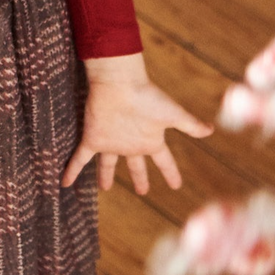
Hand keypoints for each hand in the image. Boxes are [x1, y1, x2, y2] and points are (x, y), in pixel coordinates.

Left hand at [62, 51, 212, 194]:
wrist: (120, 83)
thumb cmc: (148, 97)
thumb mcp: (173, 114)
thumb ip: (190, 125)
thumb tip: (212, 130)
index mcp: (150, 140)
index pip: (163, 162)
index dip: (170, 173)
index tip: (176, 185)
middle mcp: (130, 143)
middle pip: (135, 165)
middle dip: (139, 178)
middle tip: (142, 192)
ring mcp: (111, 142)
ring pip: (107, 164)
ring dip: (105, 176)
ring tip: (105, 188)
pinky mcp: (92, 138)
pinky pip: (79, 159)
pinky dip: (70, 171)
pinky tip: (63, 183)